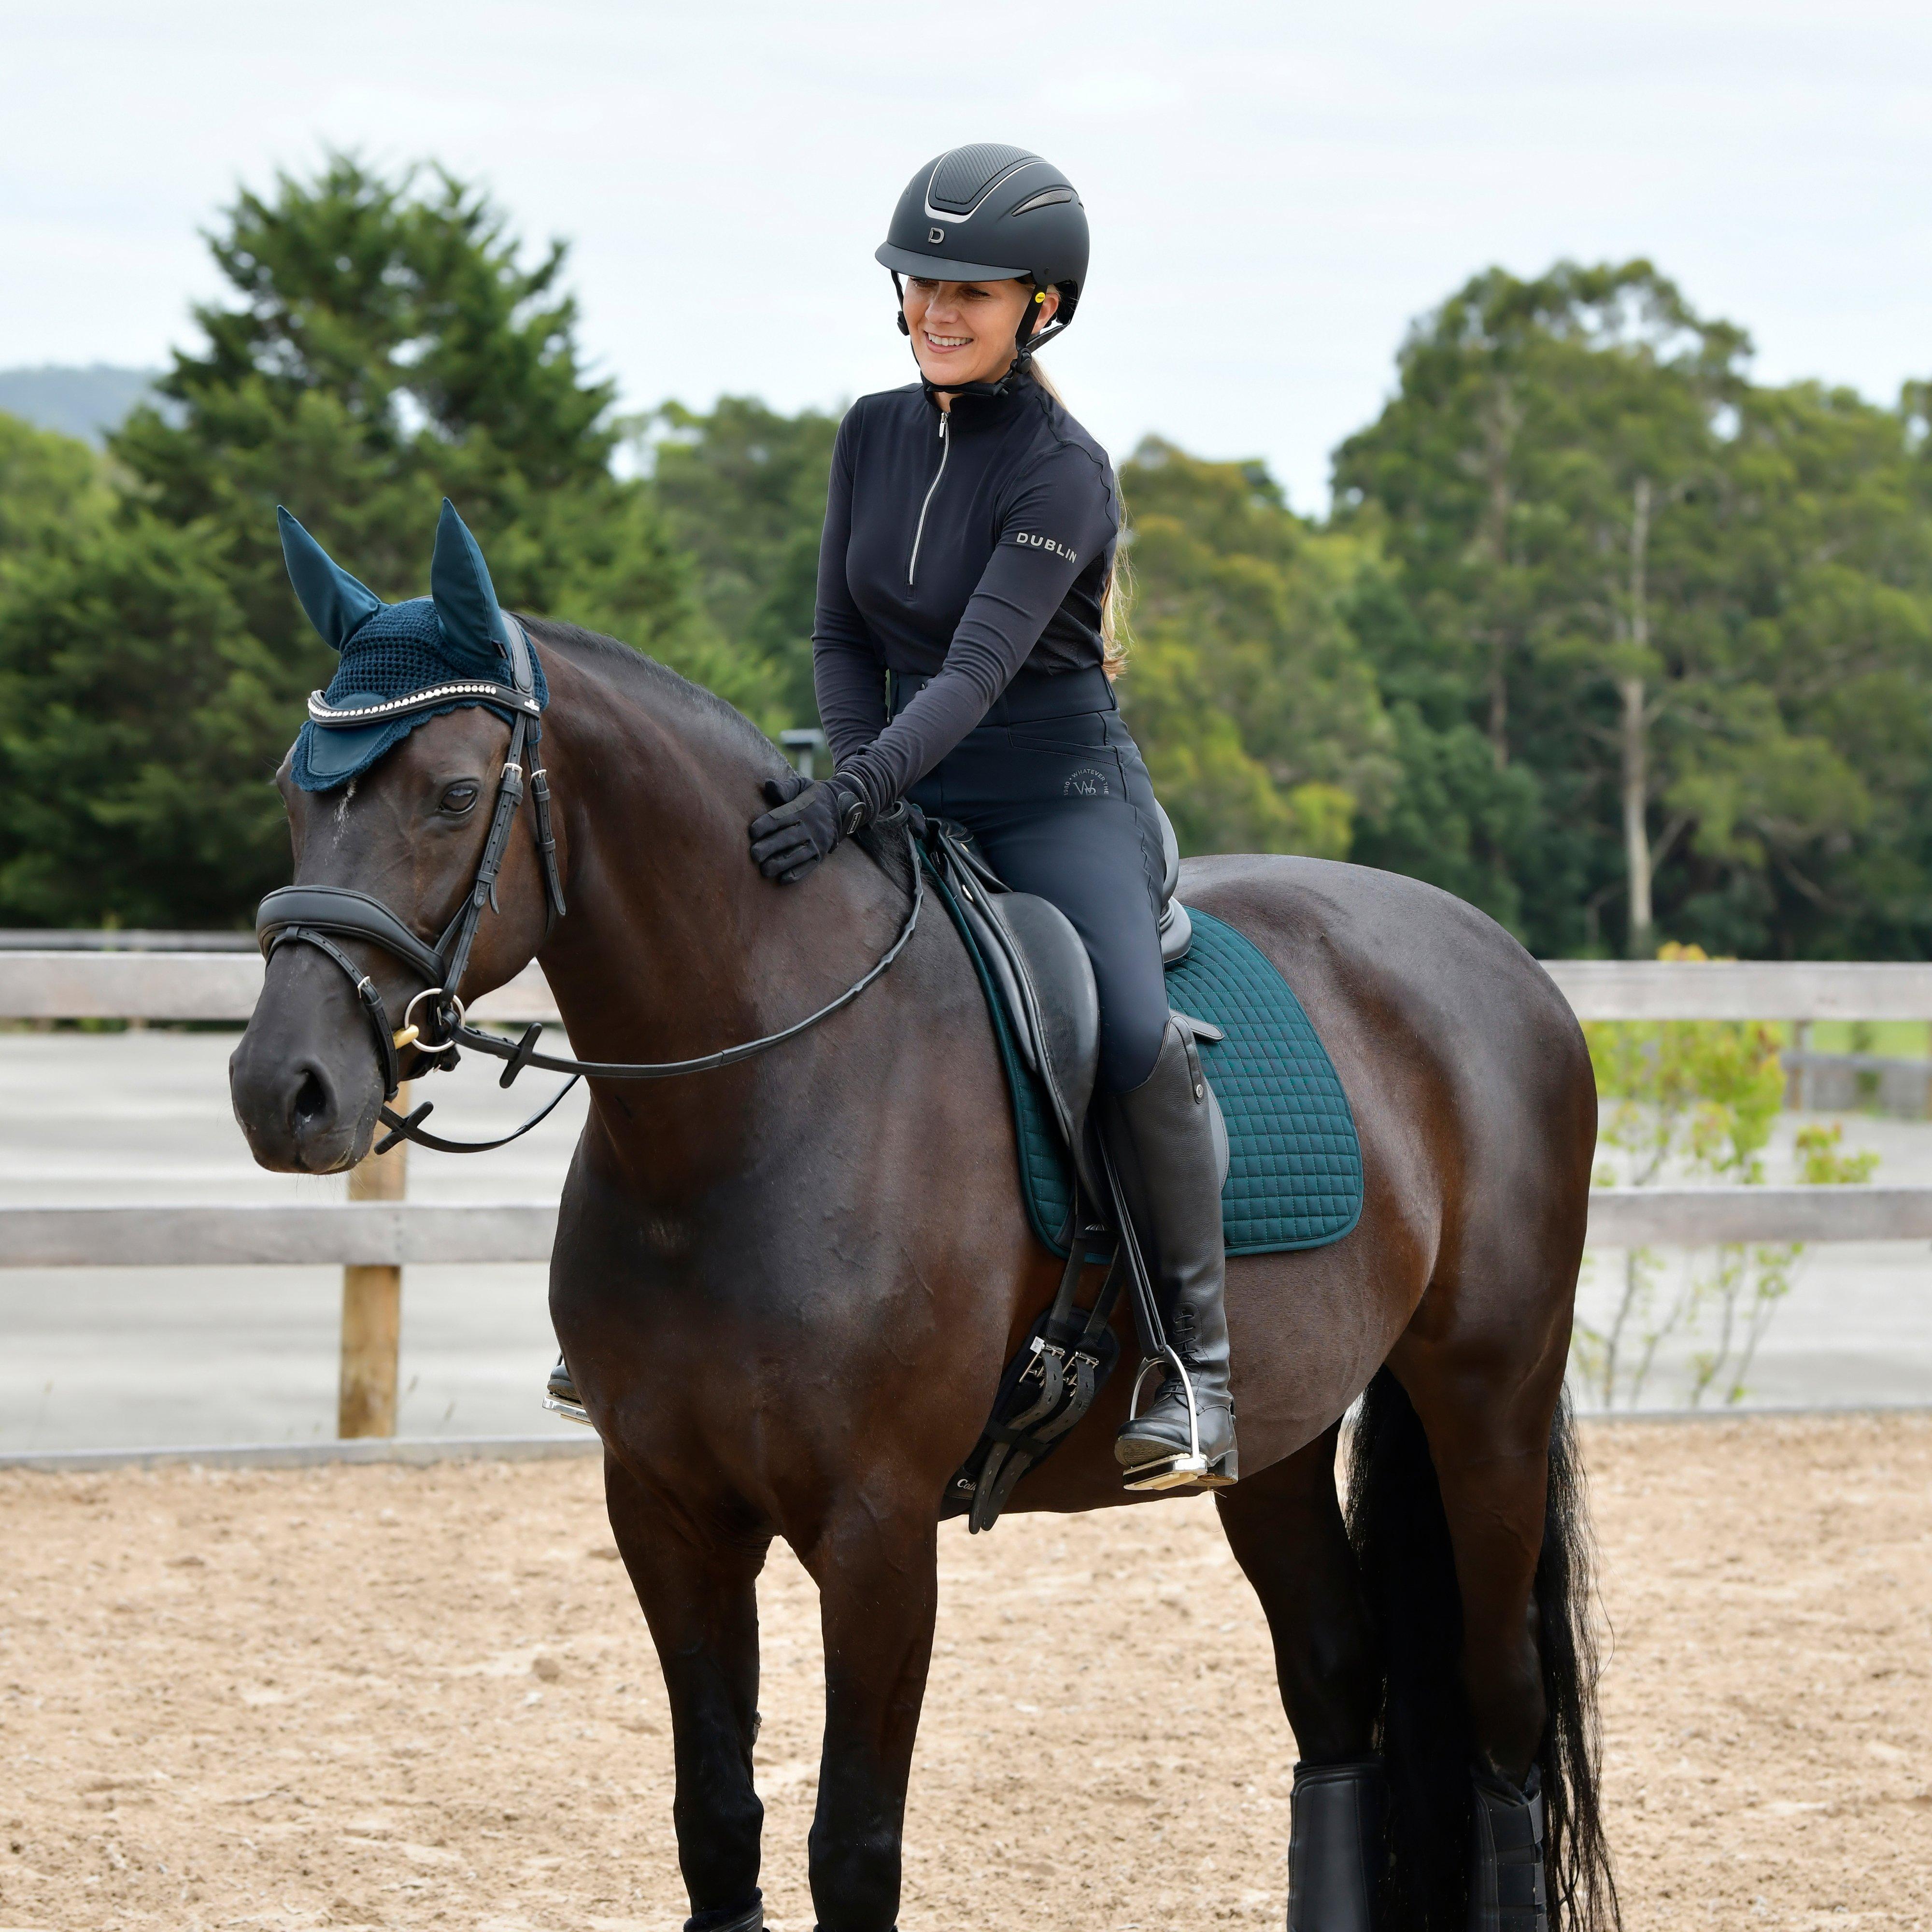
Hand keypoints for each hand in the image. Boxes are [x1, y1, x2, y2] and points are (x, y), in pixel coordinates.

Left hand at [748, 772, 867, 882]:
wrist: (841, 808)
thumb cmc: (812, 796)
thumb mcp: (802, 785)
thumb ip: (786, 787)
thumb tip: (769, 785)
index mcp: (801, 809)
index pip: (781, 818)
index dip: (766, 825)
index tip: (752, 832)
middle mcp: (809, 827)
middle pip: (787, 838)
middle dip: (770, 847)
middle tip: (754, 855)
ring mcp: (816, 842)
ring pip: (797, 855)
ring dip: (781, 863)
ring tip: (765, 870)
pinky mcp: (820, 855)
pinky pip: (809, 866)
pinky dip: (797, 874)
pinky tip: (783, 879)